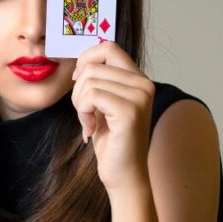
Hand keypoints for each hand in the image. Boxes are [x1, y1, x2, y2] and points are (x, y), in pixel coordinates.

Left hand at [70, 42, 154, 193]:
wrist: (124, 175)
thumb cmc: (112, 141)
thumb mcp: (104, 104)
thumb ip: (100, 81)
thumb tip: (82, 62)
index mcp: (139, 79)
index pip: (108, 46)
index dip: (86, 59)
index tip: (79, 83)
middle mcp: (144, 84)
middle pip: (94, 64)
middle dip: (78, 88)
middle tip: (84, 111)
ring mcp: (139, 97)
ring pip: (89, 80)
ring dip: (80, 104)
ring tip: (90, 122)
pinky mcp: (130, 111)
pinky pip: (91, 96)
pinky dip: (83, 113)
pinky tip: (91, 129)